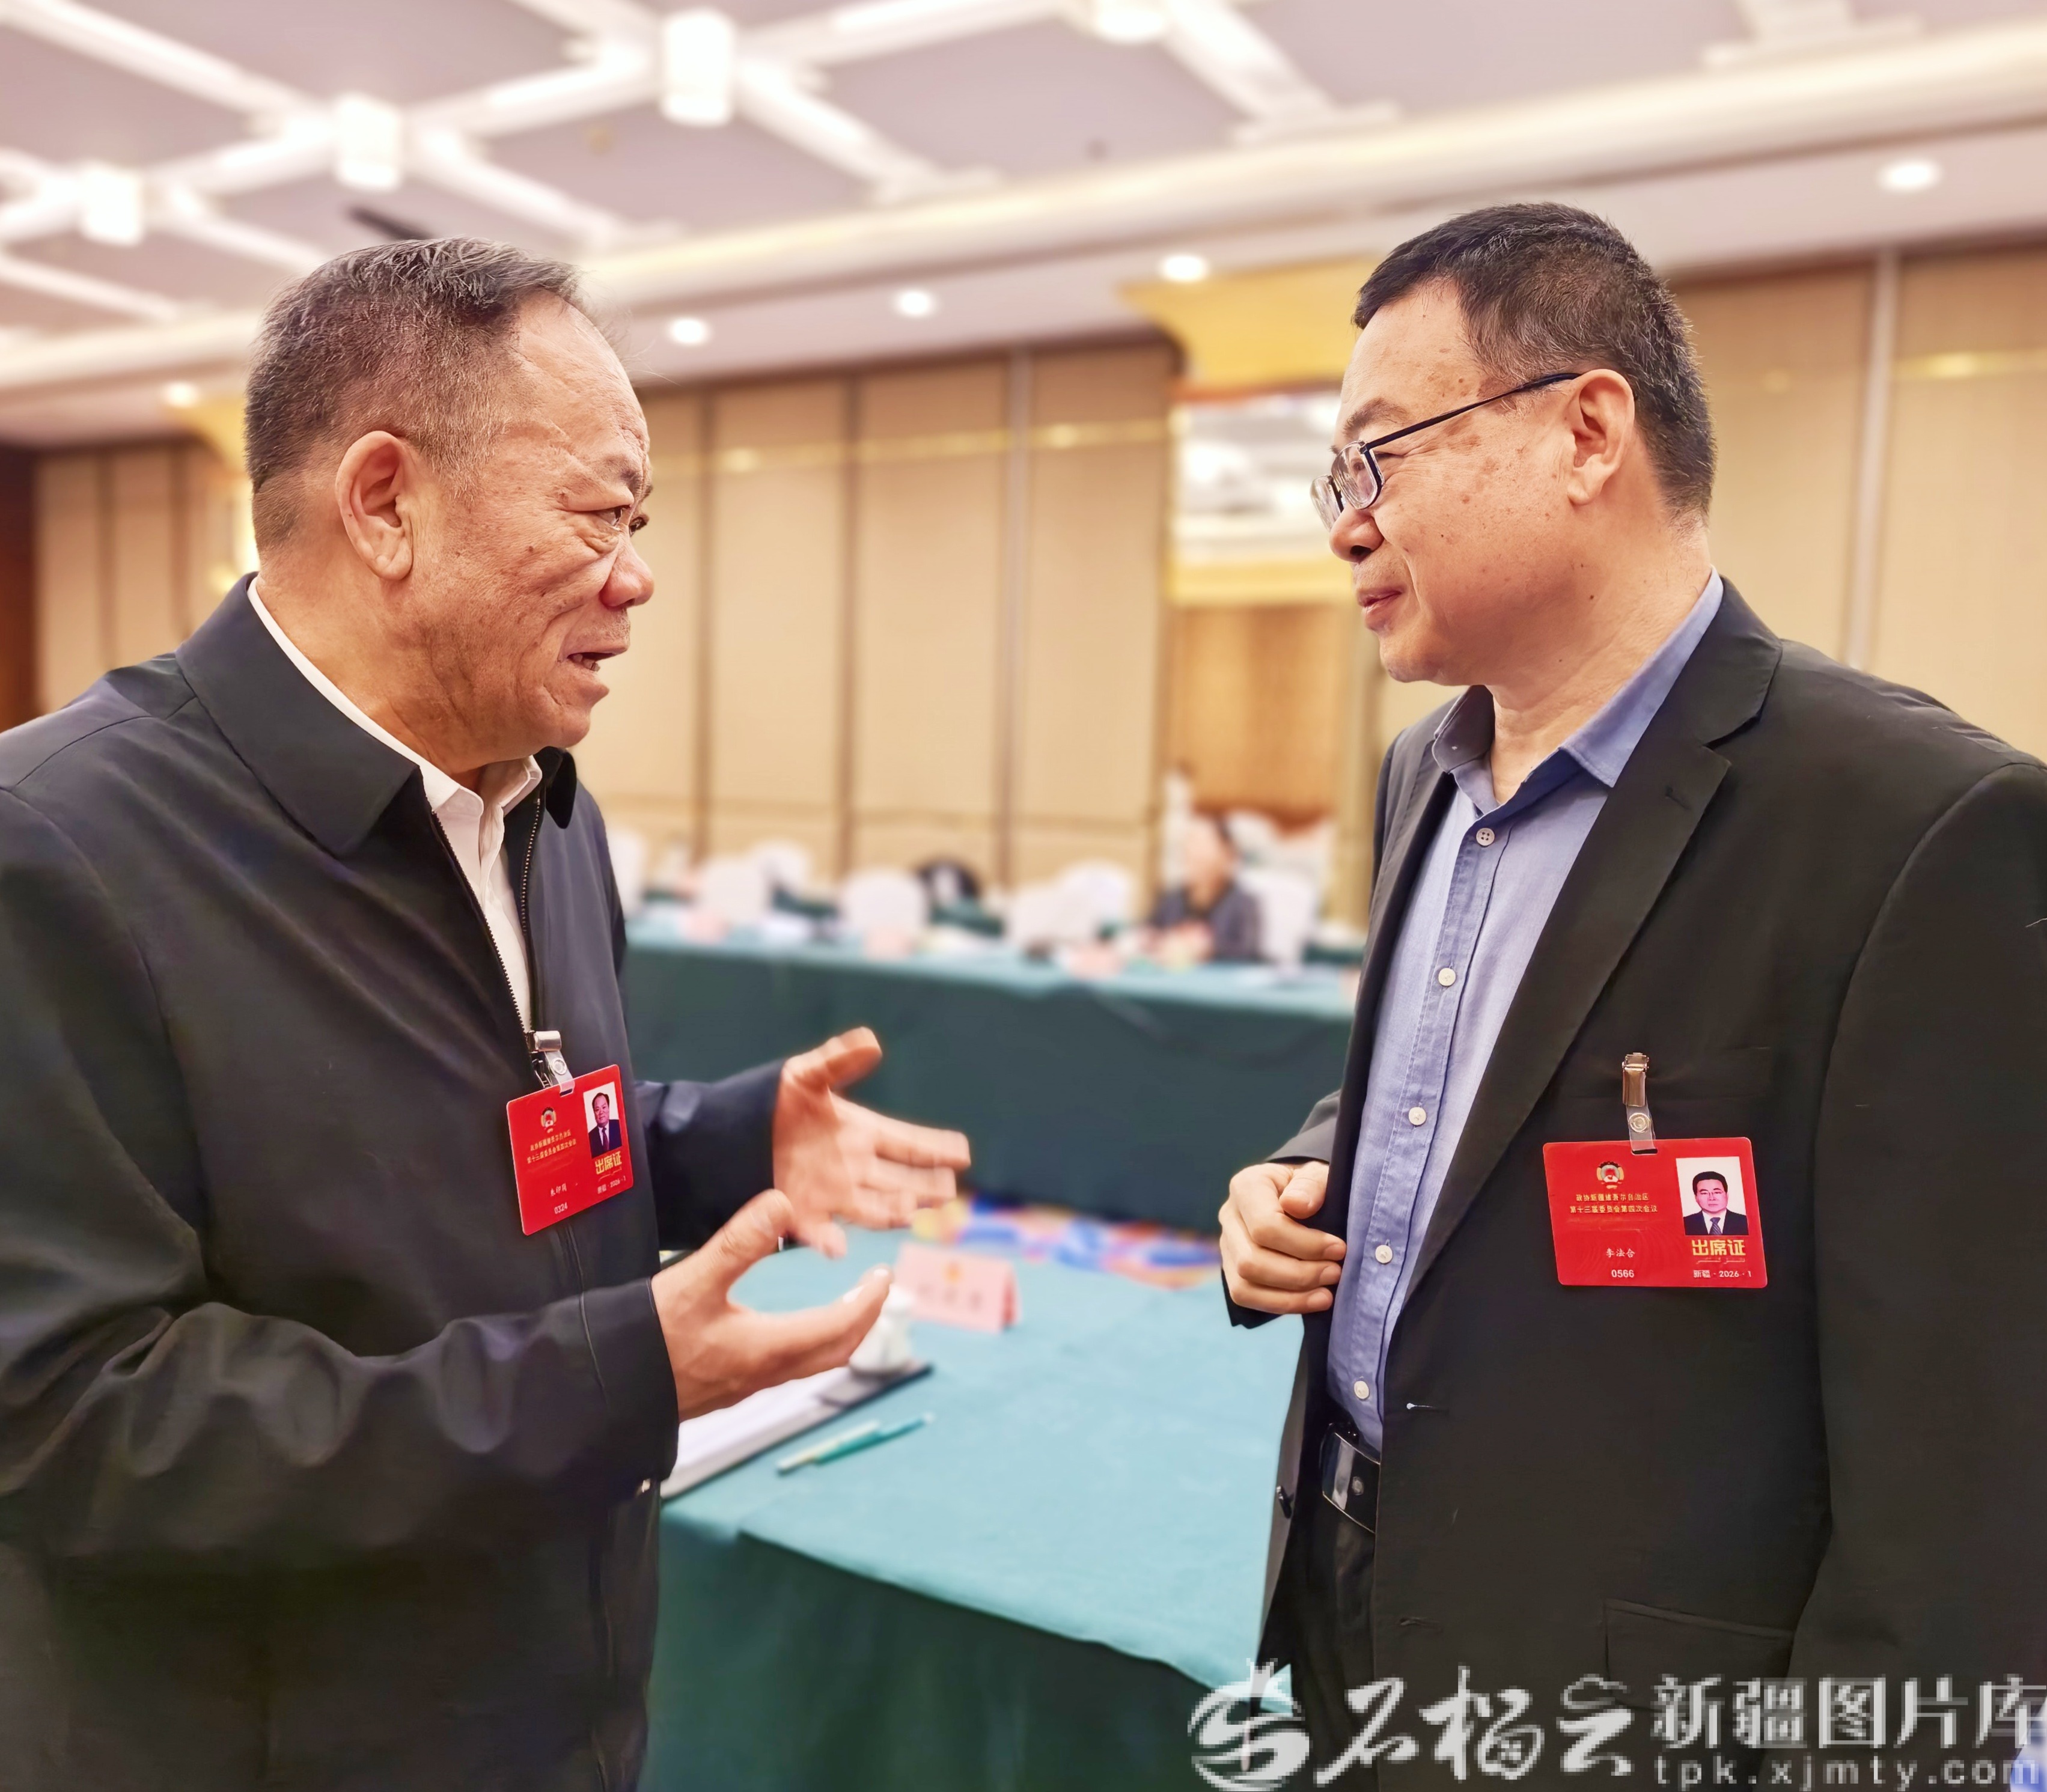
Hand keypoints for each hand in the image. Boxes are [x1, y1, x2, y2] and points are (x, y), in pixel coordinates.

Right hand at [651, 1190, 891, 1420]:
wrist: (603, 1391)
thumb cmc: (647, 1338)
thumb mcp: (693, 1280)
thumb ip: (739, 1242)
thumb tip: (782, 1202)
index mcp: (768, 1348)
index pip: (839, 1326)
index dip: (868, 1301)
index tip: (886, 1276)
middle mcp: (764, 1374)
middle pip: (835, 1352)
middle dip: (863, 1320)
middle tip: (877, 1290)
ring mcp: (744, 1386)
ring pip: (810, 1364)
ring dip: (837, 1334)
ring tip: (845, 1305)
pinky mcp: (724, 1390)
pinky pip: (785, 1369)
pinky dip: (807, 1345)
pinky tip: (789, 1329)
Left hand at [771, 1028, 971, 1256]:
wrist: (729, 1134)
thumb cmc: (772, 1100)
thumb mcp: (805, 1074)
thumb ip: (838, 1061)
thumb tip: (872, 1041)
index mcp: (862, 1132)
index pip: (909, 1142)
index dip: (936, 1147)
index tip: (963, 1152)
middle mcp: (855, 1167)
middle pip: (902, 1180)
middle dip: (927, 1185)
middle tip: (949, 1189)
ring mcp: (832, 1194)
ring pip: (874, 1207)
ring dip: (892, 1210)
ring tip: (910, 1209)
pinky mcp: (801, 1215)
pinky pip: (821, 1231)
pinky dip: (829, 1240)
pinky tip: (836, 1246)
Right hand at [1219, 1160, 1344, 1314]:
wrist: (1299, 1194)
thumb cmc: (1310, 1186)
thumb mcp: (1317, 1174)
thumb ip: (1310, 1185)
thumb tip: (1297, 1205)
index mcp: (1246, 1186)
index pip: (1265, 1225)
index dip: (1305, 1244)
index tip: (1339, 1249)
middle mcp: (1229, 1216)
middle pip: (1251, 1260)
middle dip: (1299, 1274)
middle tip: (1335, 1273)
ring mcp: (1227, 1244)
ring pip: (1245, 1284)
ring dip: (1290, 1296)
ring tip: (1326, 1294)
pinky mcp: (1233, 1268)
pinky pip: (1245, 1296)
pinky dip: (1280, 1304)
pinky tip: (1310, 1301)